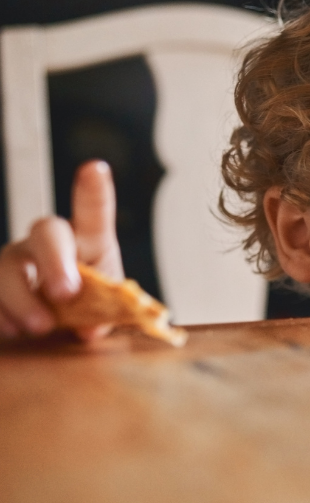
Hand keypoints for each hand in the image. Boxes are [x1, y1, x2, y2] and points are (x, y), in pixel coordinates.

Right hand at [0, 160, 122, 339]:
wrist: (57, 333)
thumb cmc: (86, 312)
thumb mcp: (105, 315)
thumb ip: (104, 316)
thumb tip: (90, 327)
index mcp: (89, 244)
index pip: (92, 213)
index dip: (93, 192)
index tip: (96, 169)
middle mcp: (48, 244)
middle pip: (45, 231)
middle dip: (54, 260)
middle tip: (66, 293)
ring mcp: (14, 262)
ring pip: (7, 264)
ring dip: (22, 297)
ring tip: (40, 326)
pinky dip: (0, 314)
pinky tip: (13, 330)